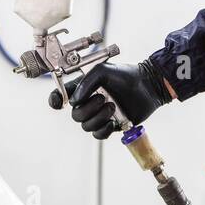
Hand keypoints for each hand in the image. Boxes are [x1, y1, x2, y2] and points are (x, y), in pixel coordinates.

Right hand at [48, 60, 172, 139]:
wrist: (148, 86)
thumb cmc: (126, 75)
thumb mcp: (103, 70)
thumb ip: (86, 83)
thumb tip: (74, 101)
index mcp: (83, 88)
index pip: (61, 96)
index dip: (55, 100)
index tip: (59, 102)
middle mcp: (89, 102)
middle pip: (75, 115)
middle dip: (88, 109)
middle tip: (103, 99)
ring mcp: (99, 115)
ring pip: (86, 126)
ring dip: (98, 117)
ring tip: (113, 106)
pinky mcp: (110, 126)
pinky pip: (98, 135)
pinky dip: (103, 129)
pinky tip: (113, 122)